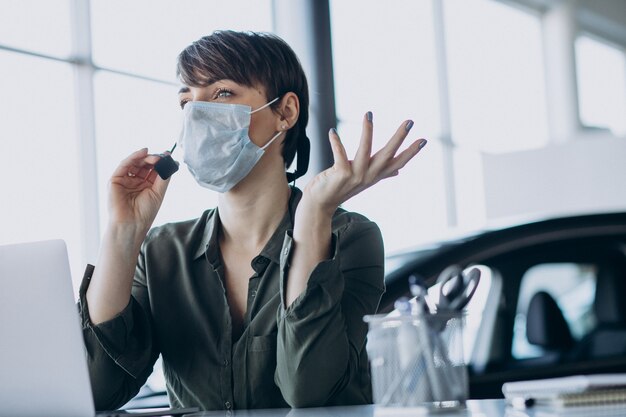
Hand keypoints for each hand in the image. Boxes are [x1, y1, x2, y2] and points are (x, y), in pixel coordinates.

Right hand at [108, 148, 171, 229]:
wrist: (132, 224)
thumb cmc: (145, 213)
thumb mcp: (158, 192)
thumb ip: (163, 177)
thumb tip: (169, 162)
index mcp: (145, 185)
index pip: (152, 169)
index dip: (160, 162)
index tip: (168, 155)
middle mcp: (135, 181)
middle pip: (144, 164)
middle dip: (153, 159)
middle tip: (162, 156)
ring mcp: (125, 180)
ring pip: (134, 163)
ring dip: (145, 157)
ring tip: (155, 157)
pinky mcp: (115, 180)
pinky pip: (124, 164)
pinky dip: (134, 156)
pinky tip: (143, 152)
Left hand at [302, 112, 426, 214]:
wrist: (321, 204)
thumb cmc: (341, 188)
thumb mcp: (365, 180)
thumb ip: (382, 174)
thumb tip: (399, 171)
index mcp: (376, 175)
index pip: (398, 162)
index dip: (411, 152)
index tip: (424, 140)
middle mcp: (369, 176)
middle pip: (388, 154)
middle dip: (399, 137)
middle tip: (410, 121)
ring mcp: (355, 176)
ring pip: (364, 151)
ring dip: (367, 132)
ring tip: (369, 114)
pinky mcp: (340, 175)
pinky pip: (340, 155)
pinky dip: (336, 142)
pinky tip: (332, 131)